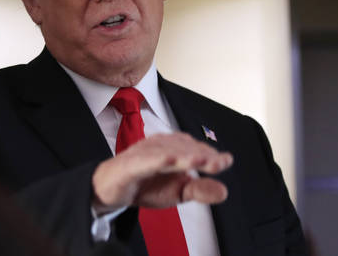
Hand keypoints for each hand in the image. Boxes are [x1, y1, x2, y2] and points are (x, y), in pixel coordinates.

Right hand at [91, 132, 232, 212]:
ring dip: (183, 155)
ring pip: (167, 152)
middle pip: (184, 148)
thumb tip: (224, 191)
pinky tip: (169, 161)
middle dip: (201, 155)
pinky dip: (157, 159)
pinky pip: (144, 160)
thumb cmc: (146, 184)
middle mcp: (161, 145)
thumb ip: (200, 190)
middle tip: (217, 163)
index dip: (211, 156)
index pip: (197, 149)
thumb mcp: (178, 192)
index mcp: (175, 148)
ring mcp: (145, 152)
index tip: (225, 161)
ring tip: (200, 161)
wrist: (112, 189)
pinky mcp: (130, 163)